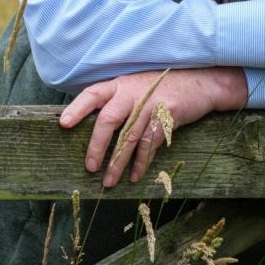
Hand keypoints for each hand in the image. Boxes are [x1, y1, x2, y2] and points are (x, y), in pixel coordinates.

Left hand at [58, 67, 247, 186]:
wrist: (201, 83)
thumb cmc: (162, 88)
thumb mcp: (136, 87)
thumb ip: (117, 102)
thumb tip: (93, 129)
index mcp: (120, 84)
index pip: (93, 94)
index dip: (77, 108)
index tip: (63, 124)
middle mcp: (132, 92)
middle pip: (109, 119)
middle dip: (97, 146)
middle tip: (90, 168)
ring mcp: (151, 103)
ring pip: (130, 136)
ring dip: (119, 162)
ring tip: (110, 181)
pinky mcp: (167, 115)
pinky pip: (151, 143)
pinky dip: (142, 161)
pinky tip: (136, 175)